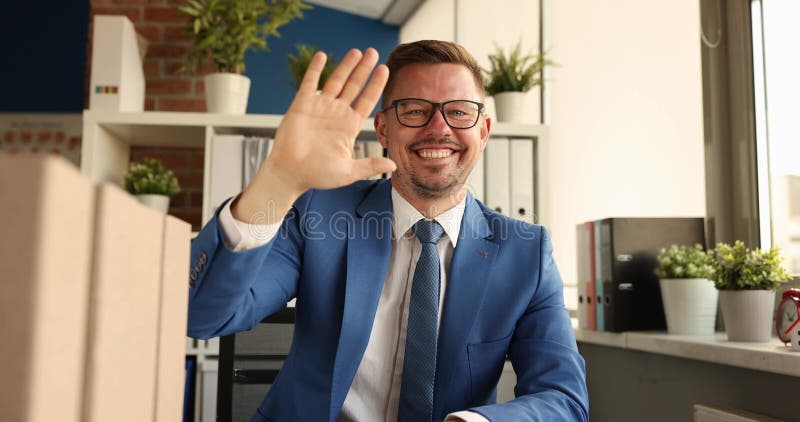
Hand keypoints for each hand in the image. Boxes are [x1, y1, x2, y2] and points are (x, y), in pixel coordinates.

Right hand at [232, 48, 395, 223]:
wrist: (290, 173)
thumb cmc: (317, 175)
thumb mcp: (348, 172)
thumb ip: (370, 166)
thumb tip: (394, 166)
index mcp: (349, 126)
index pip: (367, 100)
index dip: (376, 85)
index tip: (385, 69)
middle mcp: (336, 113)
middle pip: (354, 85)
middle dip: (364, 69)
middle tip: (373, 52)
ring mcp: (320, 107)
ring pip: (336, 80)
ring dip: (345, 65)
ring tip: (356, 51)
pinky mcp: (302, 105)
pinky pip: (310, 83)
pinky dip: (315, 69)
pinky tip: (322, 56)